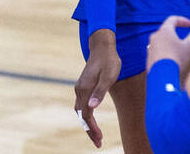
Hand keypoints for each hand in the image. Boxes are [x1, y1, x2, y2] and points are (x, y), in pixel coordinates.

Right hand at [73, 28, 120, 148]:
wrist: (102, 46)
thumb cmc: (109, 60)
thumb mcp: (110, 75)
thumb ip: (100, 91)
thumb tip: (92, 107)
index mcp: (85, 89)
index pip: (86, 115)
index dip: (92, 129)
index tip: (99, 139)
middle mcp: (79, 90)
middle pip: (82, 116)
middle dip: (89, 130)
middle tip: (98, 142)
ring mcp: (80, 88)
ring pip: (80, 111)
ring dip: (87, 124)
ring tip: (96, 134)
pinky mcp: (83, 86)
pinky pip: (82, 105)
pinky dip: (86, 115)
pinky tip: (92, 119)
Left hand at [145, 15, 189, 72]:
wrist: (162, 76)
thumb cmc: (176, 58)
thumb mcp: (189, 46)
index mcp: (165, 31)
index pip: (173, 19)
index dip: (183, 20)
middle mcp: (155, 37)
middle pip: (166, 30)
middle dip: (177, 32)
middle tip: (185, 37)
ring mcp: (151, 47)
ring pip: (162, 41)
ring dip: (171, 43)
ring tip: (179, 51)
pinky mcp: (149, 58)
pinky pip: (158, 51)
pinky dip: (166, 51)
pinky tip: (173, 59)